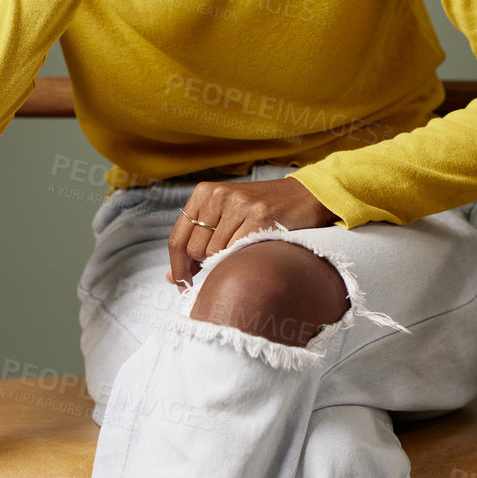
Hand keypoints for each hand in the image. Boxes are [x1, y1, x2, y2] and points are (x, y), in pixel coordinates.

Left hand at [165, 176, 338, 286]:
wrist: (305, 196)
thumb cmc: (261, 210)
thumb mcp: (224, 216)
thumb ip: (197, 241)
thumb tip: (171, 278)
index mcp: (204, 192)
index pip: (177, 238)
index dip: (177, 267)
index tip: (181, 285)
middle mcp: (219, 195)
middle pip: (194, 250)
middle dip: (205, 265)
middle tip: (224, 261)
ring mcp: (240, 205)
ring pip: (215, 254)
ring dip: (227, 261)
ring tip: (244, 248)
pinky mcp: (260, 217)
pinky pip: (238, 253)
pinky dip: (243, 259)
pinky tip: (254, 249)